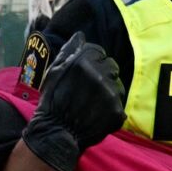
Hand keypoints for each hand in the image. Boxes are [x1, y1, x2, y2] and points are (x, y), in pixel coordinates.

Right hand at [21, 33, 125, 170]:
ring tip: (93, 103)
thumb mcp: (53, 72)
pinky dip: (111, 110)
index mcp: (83, 62)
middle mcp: (100, 75)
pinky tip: (97, 115)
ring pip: (118, 85)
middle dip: (103, 75)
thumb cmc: (52, 101)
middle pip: (112, 67)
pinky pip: (119, 105)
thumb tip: (81, 35)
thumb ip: (69, 51)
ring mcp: (111, 95)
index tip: (83, 75)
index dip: (92, 62)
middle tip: (89, 90)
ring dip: (109, 91)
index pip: (99, 52)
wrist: (56, 134)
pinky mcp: (118, 113)